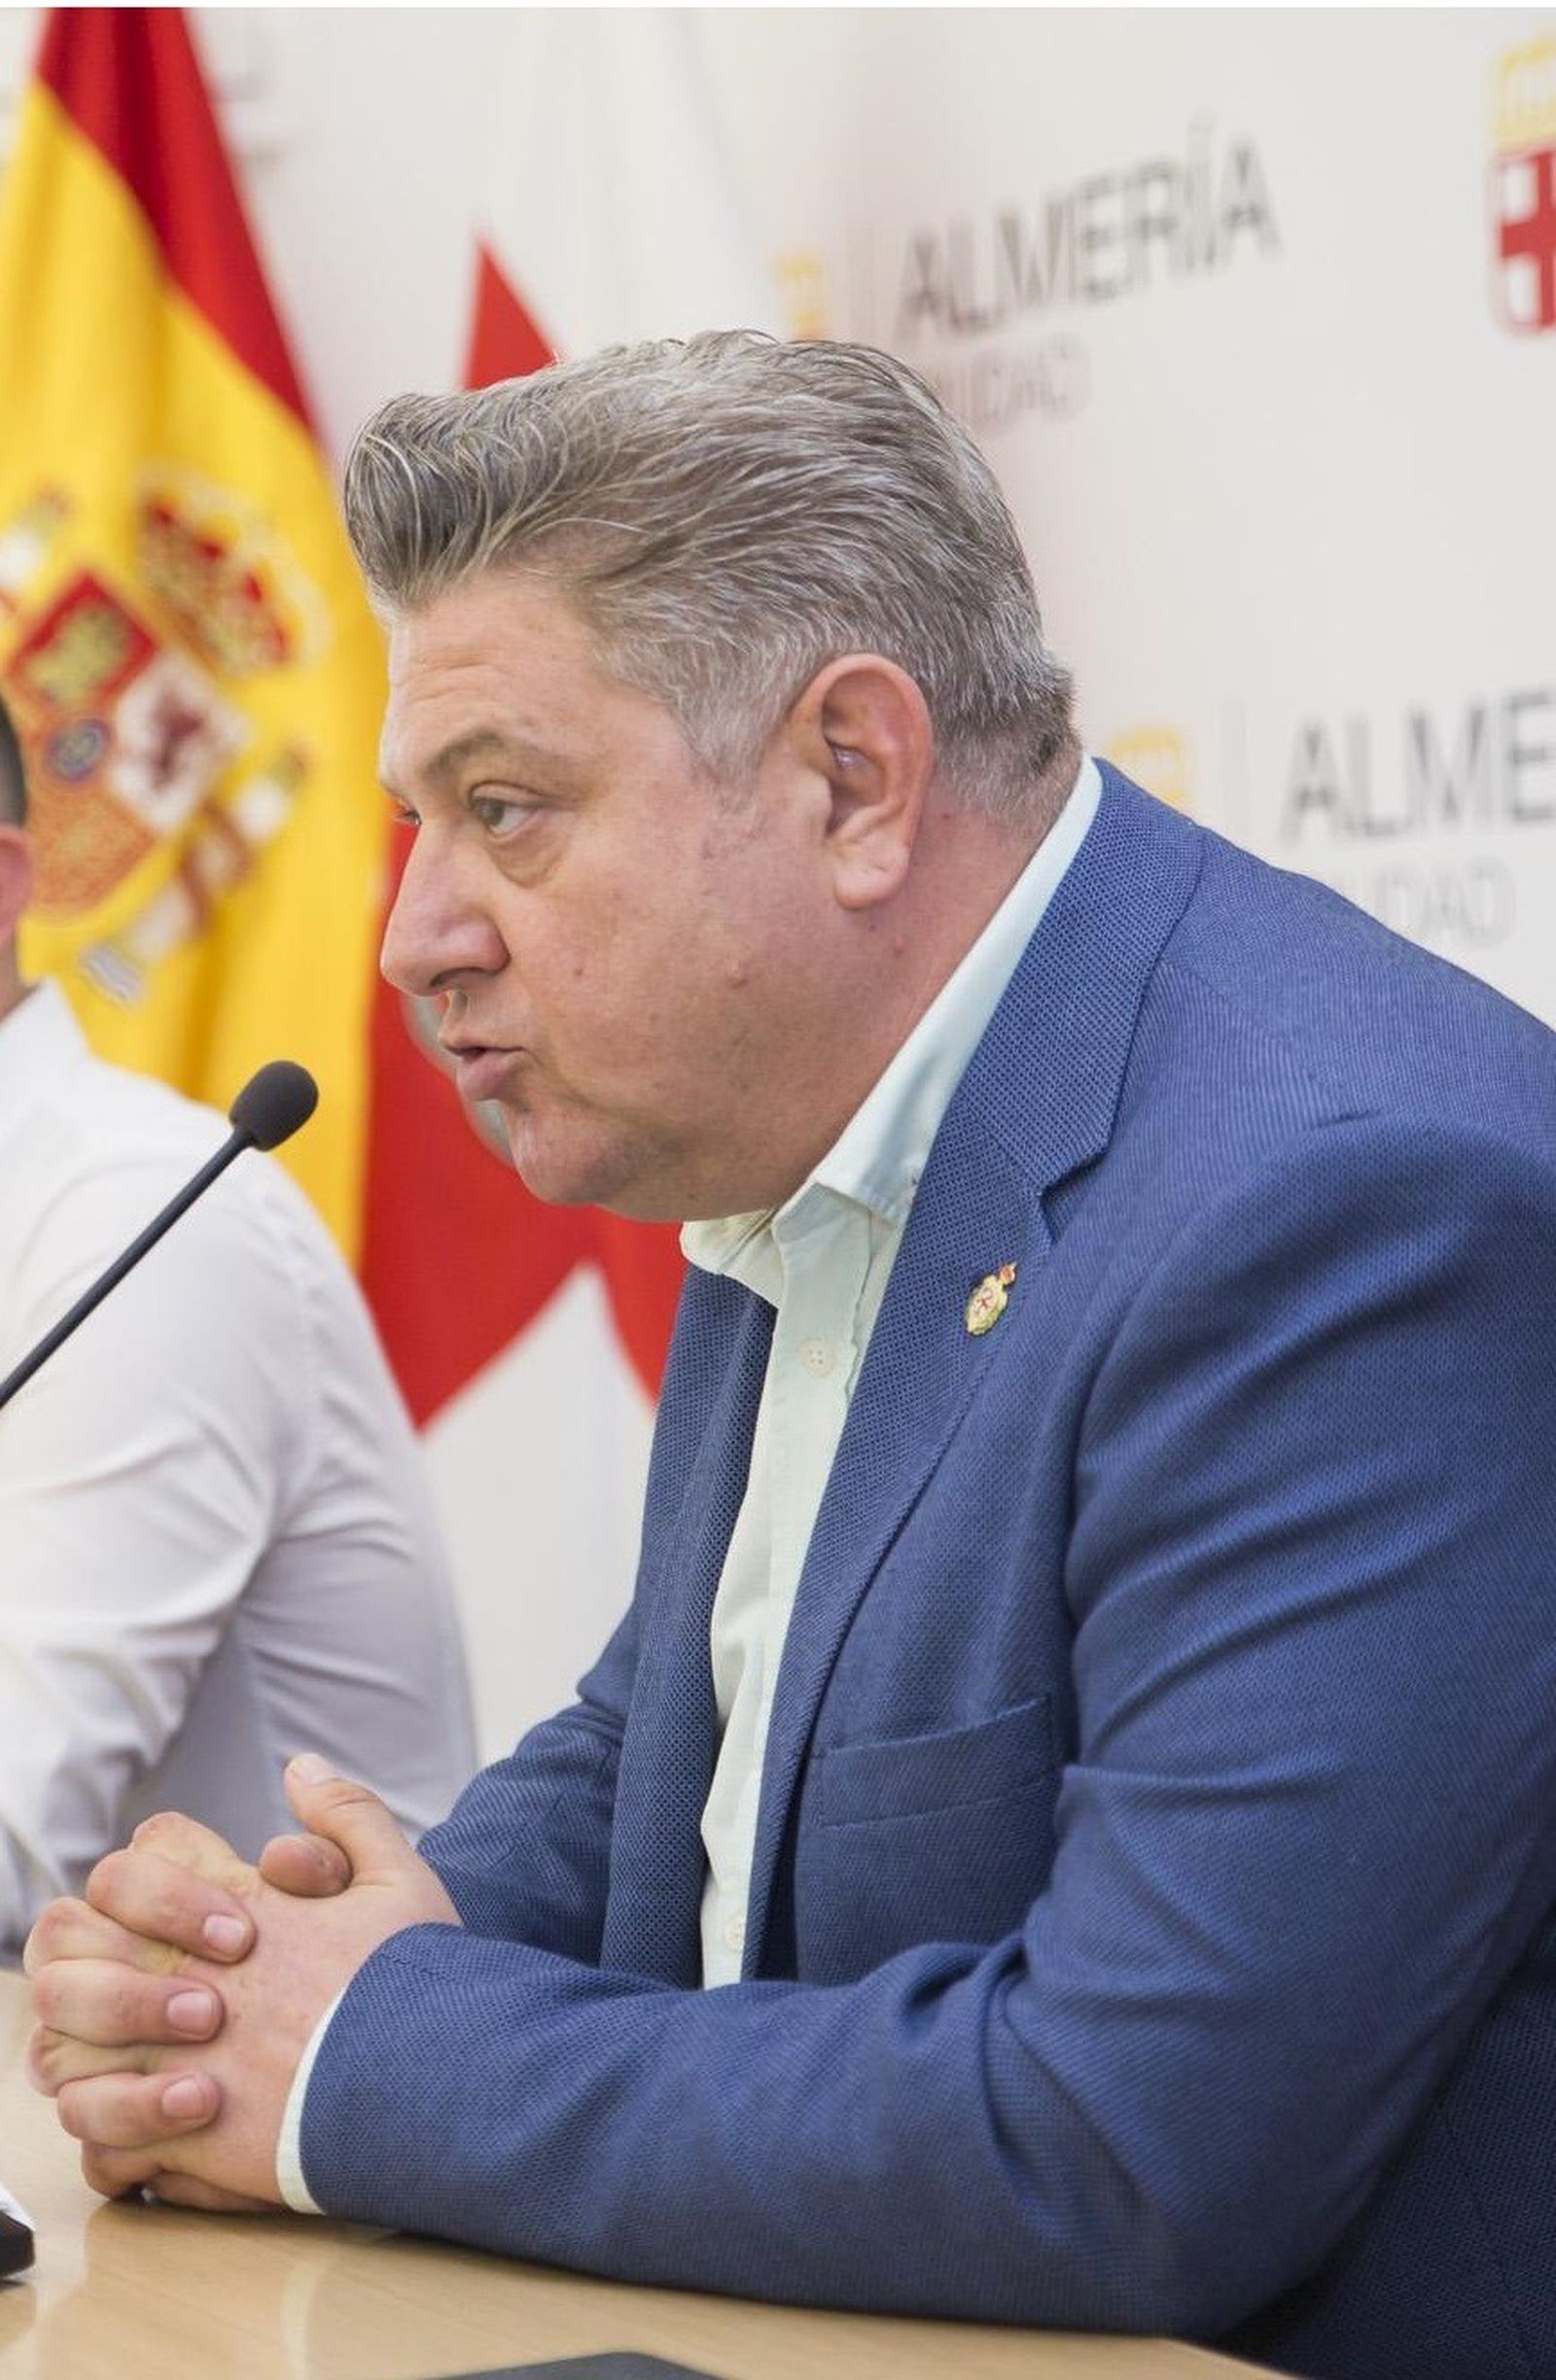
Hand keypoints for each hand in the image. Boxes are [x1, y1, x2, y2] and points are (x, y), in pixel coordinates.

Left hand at [26, 1756, 458, 2208]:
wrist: (436, 2082)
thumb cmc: (421, 1982)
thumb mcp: (400, 1877)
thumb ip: (347, 1813)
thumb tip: (301, 1766)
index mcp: (237, 1908)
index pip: (149, 1852)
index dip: (158, 1868)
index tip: (191, 1902)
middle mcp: (189, 1975)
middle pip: (76, 1939)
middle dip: (92, 1952)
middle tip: (135, 1976)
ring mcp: (177, 2057)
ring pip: (65, 2044)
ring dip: (86, 2047)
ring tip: (129, 2056)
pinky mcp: (183, 2137)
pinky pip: (99, 2137)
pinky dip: (111, 2132)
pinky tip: (147, 2126)